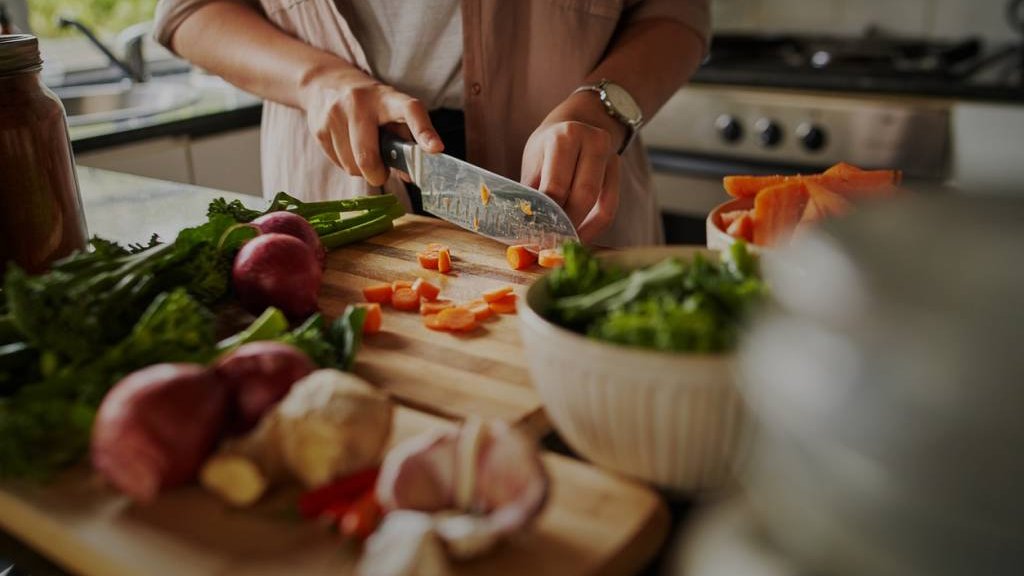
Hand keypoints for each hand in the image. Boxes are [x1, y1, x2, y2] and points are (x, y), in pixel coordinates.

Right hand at [298, 66, 442, 185]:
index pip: (409, 111)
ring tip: (363, 152)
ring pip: (352, 166)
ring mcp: (335, 114)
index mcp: (388, 98)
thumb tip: (412, 175)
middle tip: (381, 173)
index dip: (424, 132)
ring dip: (361, 170)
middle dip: (377, 174)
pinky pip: (338, 164)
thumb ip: (405, 141)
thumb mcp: (391, 112)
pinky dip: (346, 164)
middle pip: (367, 156)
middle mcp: (359, 102)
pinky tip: (347, 148)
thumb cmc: (370, 105)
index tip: (436, 149)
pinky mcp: (318, 128)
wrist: (325, 83)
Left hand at [521, 92, 626, 242]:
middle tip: (550, 244)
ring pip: (599, 204)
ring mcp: (610, 156)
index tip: (535, 236)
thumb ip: (532, 191)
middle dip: (566, 225)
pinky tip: (581, 236)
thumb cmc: (548, 146)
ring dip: (581, 229)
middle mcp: (593, 142)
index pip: (556, 186)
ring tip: (563, 242)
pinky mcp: (618, 171)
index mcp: (565, 137)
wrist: (577, 122)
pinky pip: (610, 207)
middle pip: (582, 196)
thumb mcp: (534, 161)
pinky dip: (595, 226)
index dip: (546, 215)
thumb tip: (525, 228)